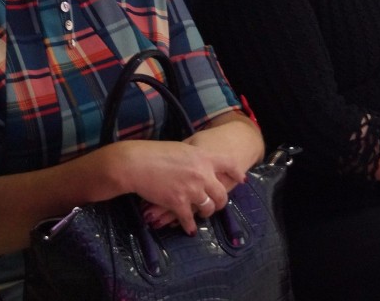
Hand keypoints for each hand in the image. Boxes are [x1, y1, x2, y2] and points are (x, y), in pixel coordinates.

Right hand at [114, 140, 228, 234]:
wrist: (137, 163)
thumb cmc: (156, 153)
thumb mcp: (183, 149)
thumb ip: (195, 158)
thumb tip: (200, 164)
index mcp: (204, 157)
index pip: (229, 164)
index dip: (237, 173)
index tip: (242, 179)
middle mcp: (202, 174)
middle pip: (221, 193)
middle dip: (221, 202)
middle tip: (218, 205)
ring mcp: (191, 189)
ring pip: (208, 208)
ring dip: (206, 214)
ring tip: (204, 216)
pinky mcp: (178, 203)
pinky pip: (189, 219)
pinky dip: (190, 226)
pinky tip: (190, 230)